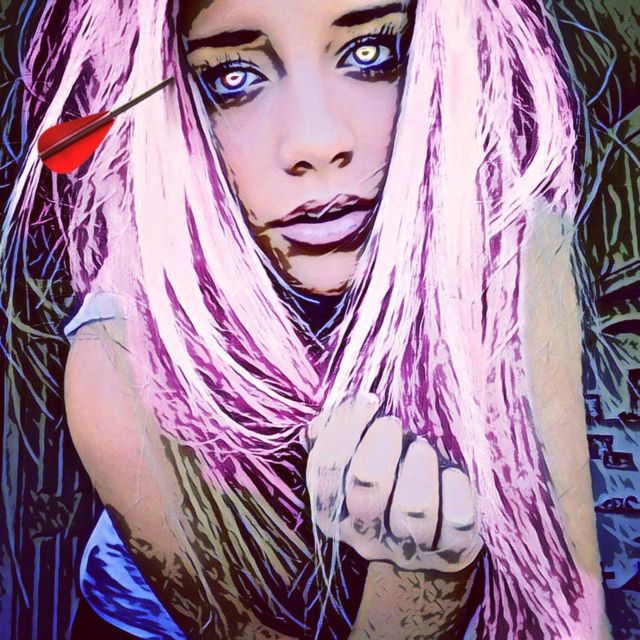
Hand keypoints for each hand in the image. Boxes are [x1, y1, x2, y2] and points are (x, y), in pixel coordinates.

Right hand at [305, 393, 482, 571]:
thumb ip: (340, 433)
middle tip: (392, 424)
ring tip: (422, 448)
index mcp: (334, 513)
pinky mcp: (450, 550)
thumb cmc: (385, 480)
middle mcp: (366, 535)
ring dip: (418, 468)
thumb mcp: (355, 459)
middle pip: (364, 497)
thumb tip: (342, 410)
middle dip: (379, 451)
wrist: (428, 539)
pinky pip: (456, 522)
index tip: (369, 400)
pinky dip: (455, 490)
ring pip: (413, 510)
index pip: (325, 474)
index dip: (344, 431)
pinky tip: (450, 473)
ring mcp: (409, 547)